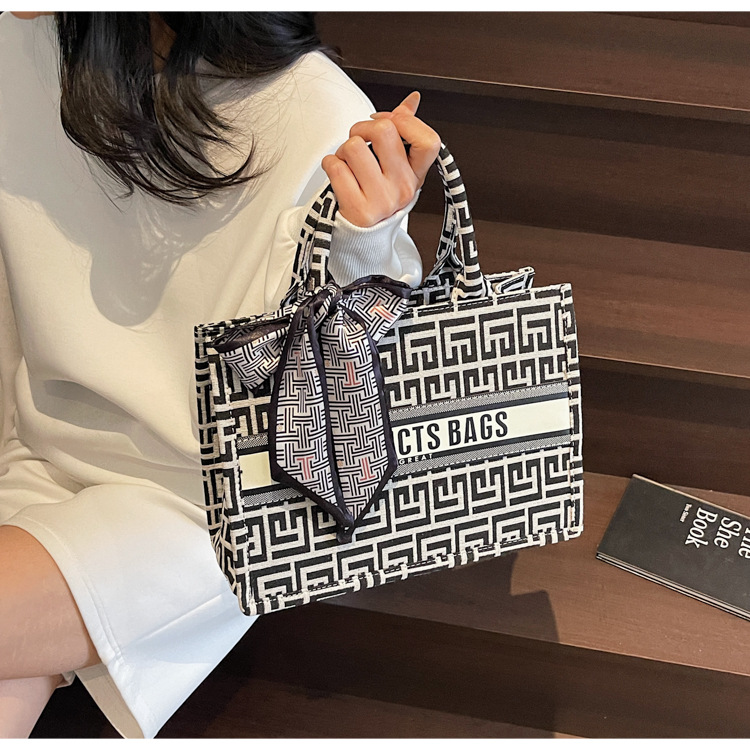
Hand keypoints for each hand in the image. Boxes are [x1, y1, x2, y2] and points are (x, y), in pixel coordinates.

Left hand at [321, 91, 440, 227]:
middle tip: (359, 143)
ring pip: (354, 146)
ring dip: (342, 150)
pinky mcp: (358, 210)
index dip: (405, 121)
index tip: (387, 122)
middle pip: (384, 130)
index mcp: (416, 175)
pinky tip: (338, 175)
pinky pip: (335, 167)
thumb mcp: (397, 168)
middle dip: (362, 129)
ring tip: (347, 164)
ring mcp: (382, 200)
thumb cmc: (376, 197)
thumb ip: (404, 132)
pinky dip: (330, 164)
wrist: (362, 237)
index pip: (429, 140)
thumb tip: (412, 100)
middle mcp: (403, 188)